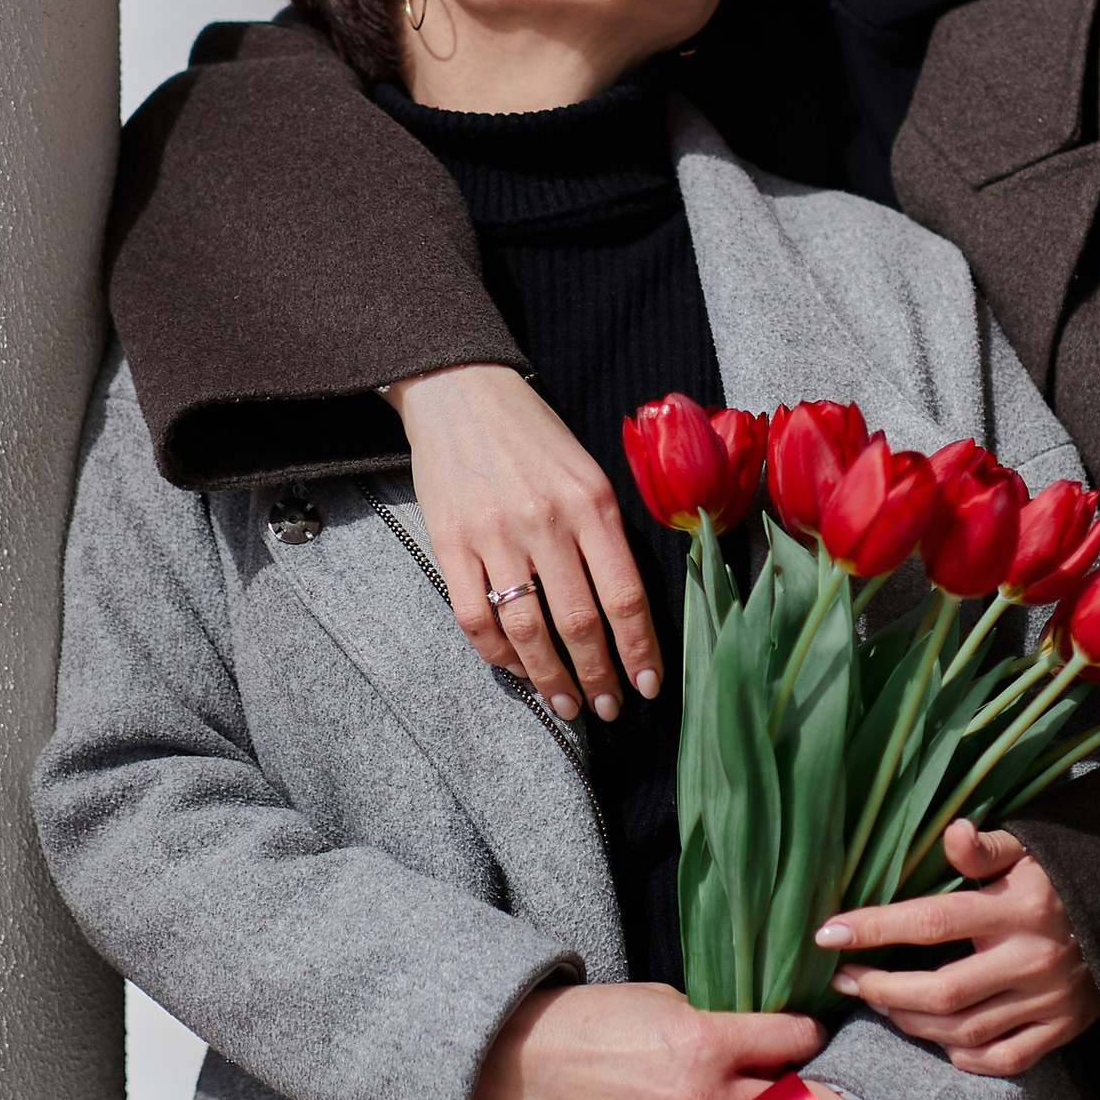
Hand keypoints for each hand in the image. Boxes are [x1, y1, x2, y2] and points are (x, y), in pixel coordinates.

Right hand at [387, 365, 659, 724]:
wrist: (461, 391)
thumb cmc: (534, 436)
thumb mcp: (588, 472)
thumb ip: (606, 534)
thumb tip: (626, 610)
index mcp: (591, 503)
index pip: (624, 594)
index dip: (638, 649)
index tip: (649, 685)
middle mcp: (546, 522)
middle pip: (578, 623)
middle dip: (598, 676)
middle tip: (607, 708)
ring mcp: (494, 535)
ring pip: (527, 630)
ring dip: (549, 678)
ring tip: (565, 704)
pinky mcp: (450, 543)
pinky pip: (475, 617)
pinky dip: (498, 654)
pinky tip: (517, 668)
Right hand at [472, 982, 819, 1099]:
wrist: (534, 1061)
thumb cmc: (604, 1020)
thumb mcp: (672, 1003)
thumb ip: (724, 1026)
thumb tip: (771, 1040)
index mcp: (709, 1041)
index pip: (795, 1039)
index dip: (812, 1036)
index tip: (814, 1040)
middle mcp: (701, 1096)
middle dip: (807, 1096)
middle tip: (815, 1093)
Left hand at [811, 825, 1099, 1076]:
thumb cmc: (1063, 882)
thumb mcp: (1030, 853)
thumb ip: (986, 849)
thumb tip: (952, 831)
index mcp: (1018, 908)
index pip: (933, 921)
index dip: (876, 928)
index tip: (830, 933)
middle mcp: (1032, 958)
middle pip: (939, 992)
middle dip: (881, 990)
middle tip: (848, 981)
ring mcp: (1048, 1001)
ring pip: (963, 1031)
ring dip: (911, 1023)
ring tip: (884, 1004)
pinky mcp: (1062, 1030)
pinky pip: (1002, 1059)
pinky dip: (964, 1056)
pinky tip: (941, 1039)